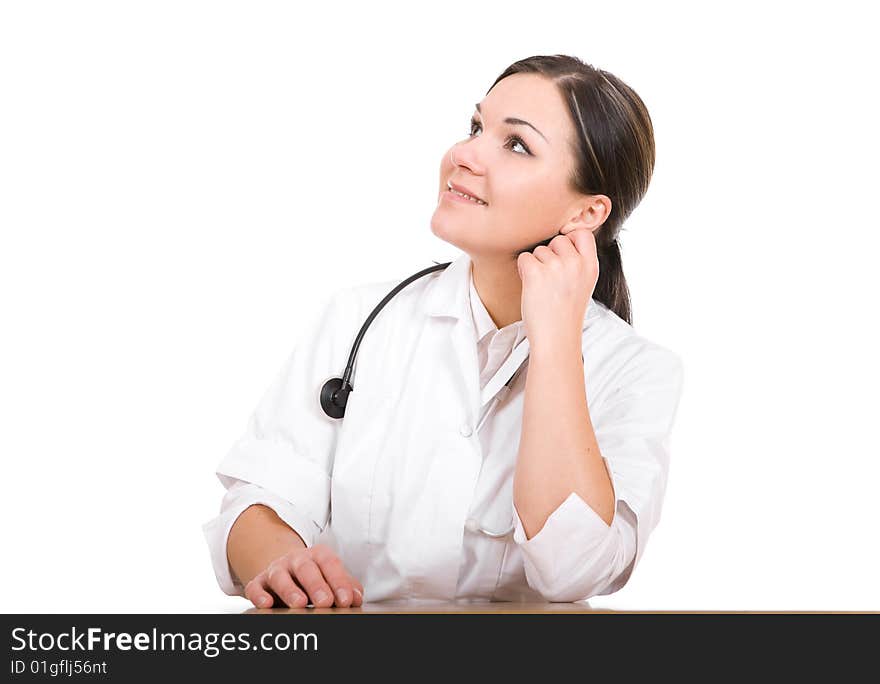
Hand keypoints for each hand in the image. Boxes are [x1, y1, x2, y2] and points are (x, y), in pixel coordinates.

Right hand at [245, 543, 364, 608]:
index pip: (330, 564)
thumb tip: (356, 598)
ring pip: (280, 576)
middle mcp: (296, 560)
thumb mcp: (331, 577)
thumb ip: (346, 586)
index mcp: (318, 555)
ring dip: (289, 590)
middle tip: (325, 602)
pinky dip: (259, 595)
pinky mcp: (258, 582)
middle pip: (306, 568)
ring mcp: (276, 570)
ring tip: (300, 604)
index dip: (339, 581)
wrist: (286, 570)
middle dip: (316, 585)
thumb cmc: (315, 576)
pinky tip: (267, 604)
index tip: (346, 600)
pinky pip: (256, 587)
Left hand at [516, 229, 598, 351]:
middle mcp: (576, 264)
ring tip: (543, 287)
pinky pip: (524, 258)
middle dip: (550, 254)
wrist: (556, 338)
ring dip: (536, 265)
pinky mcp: (536, 273)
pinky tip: (531, 286)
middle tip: (551, 278)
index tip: (564, 255)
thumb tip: (563, 238)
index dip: (570, 240)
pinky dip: (523, 271)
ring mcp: (556, 267)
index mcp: (591, 266)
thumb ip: (578, 263)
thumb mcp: (584, 285)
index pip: (582, 233)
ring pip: (540, 250)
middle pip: (558, 240)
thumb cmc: (566, 314)